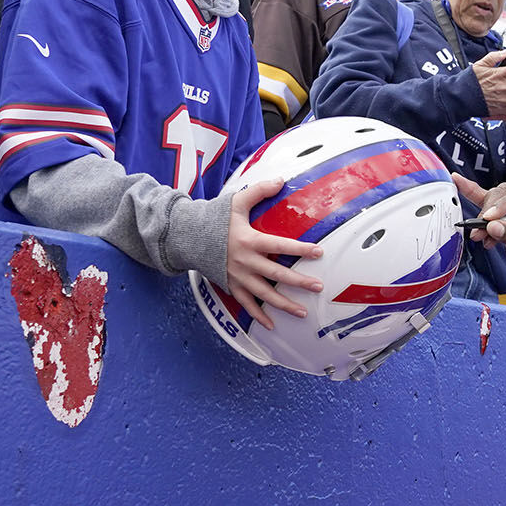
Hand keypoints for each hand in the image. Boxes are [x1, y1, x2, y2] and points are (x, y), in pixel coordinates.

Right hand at [225, 179, 324, 330]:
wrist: (186, 237)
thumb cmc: (214, 218)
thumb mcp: (235, 202)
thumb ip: (259, 191)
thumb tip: (280, 181)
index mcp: (249, 240)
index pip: (280, 246)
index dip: (300, 249)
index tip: (318, 252)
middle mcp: (244, 261)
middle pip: (276, 274)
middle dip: (298, 281)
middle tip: (318, 286)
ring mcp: (237, 276)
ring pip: (264, 294)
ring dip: (283, 304)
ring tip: (303, 312)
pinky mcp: (230, 286)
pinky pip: (246, 304)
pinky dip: (258, 316)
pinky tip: (272, 325)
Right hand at [453, 173, 505, 311]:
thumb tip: (493, 226)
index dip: (505, 204)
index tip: (488, 218)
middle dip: (491, 211)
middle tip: (479, 228)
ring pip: (499, 200)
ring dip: (485, 217)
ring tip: (478, 234)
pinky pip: (495, 204)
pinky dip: (478, 197)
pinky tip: (460, 183)